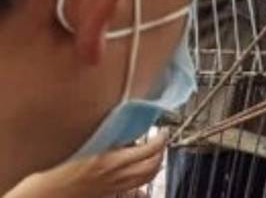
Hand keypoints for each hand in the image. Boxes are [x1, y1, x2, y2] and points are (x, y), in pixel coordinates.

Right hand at [3, 133, 166, 197]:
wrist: (48, 192)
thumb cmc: (59, 168)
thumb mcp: (87, 146)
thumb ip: (110, 137)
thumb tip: (128, 127)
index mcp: (111, 161)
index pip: (149, 150)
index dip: (161, 139)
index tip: (163, 131)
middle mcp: (116, 175)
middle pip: (153, 166)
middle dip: (162, 152)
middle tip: (162, 141)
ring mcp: (114, 186)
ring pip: (146, 178)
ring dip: (155, 165)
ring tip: (155, 154)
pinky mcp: (109, 193)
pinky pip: (134, 186)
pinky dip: (143, 178)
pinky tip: (140, 171)